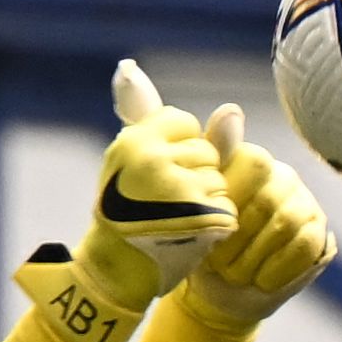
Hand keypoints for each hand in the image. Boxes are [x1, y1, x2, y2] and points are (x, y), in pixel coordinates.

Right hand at [77, 59, 235, 308]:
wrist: (114, 275)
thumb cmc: (122, 215)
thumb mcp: (127, 159)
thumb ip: (139, 113)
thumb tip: (127, 66)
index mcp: (134, 140)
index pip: (183, 124)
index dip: (178, 152)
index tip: (156, 179)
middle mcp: (152, 160)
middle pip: (206, 151)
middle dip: (195, 177)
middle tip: (164, 206)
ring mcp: (177, 189)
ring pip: (219, 179)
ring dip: (207, 202)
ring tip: (176, 222)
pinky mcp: (200, 216)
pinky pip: (228, 209)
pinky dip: (218, 226)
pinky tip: (193, 237)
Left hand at [182, 103, 333, 325]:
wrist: (218, 294)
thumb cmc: (199, 245)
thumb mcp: (188, 202)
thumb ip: (205, 154)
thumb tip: (231, 111)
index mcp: (248, 160)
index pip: (252, 163)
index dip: (229, 203)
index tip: (209, 231)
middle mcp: (281, 175)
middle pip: (267, 200)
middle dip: (238, 241)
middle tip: (219, 263)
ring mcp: (304, 203)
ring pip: (286, 224)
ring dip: (255, 258)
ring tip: (237, 273)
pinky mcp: (320, 234)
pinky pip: (305, 246)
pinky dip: (278, 270)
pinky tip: (261, 280)